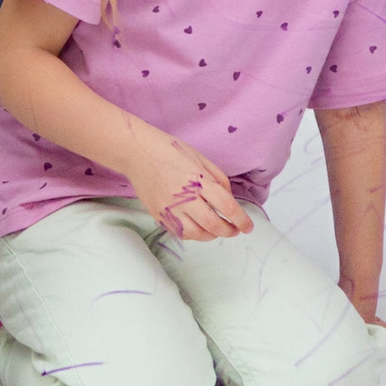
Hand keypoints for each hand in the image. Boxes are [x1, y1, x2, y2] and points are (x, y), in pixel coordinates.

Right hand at [124, 131, 251, 241]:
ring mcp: (170, 208)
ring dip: (211, 235)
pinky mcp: (158, 214)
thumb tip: (228, 198)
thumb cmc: (170, 150)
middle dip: (228, 231)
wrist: (137, 153)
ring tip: (217, 230)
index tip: (248, 226)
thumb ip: (217, 178)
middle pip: (213, 224)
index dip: (240, 219)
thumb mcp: (200, 157)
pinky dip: (193, 235)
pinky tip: (199, 229)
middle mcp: (184, 197)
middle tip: (235, 230)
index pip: (226, 205)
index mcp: (198, 180)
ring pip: (196, 234)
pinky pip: (179, 232)